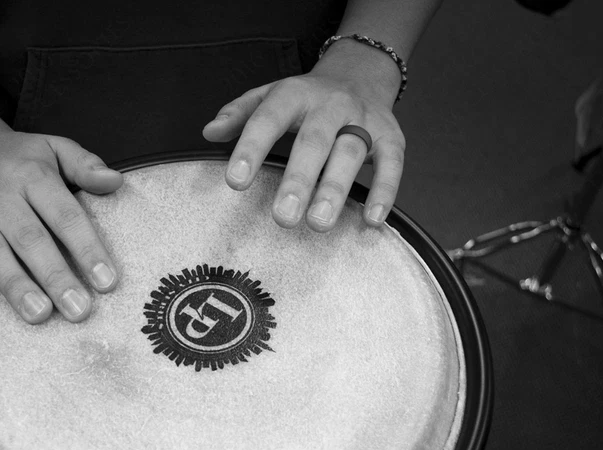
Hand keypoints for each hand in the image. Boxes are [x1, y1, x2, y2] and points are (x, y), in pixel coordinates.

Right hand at [0, 127, 122, 322]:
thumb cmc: (16, 155)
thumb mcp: (53, 147)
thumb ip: (85, 165)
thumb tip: (115, 182)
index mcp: (31, 176)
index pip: (65, 216)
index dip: (87, 249)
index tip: (107, 282)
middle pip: (30, 240)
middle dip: (55, 277)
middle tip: (79, 310)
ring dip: (15, 285)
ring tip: (39, 315)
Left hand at [202, 43, 404, 230]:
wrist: (361, 73)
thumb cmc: (306, 98)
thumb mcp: (269, 96)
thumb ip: (239, 113)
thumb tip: (209, 132)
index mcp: (294, 93)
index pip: (268, 118)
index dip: (251, 148)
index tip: (235, 182)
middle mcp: (331, 104)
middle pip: (315, 140)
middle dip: (299, 179)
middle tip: (283, 217)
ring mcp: (364, 119)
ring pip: (351, 152)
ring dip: (335, 189)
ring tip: (318, 224)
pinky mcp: (391, 136)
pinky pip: (392, 164)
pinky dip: (385, 192)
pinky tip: (371, 220)